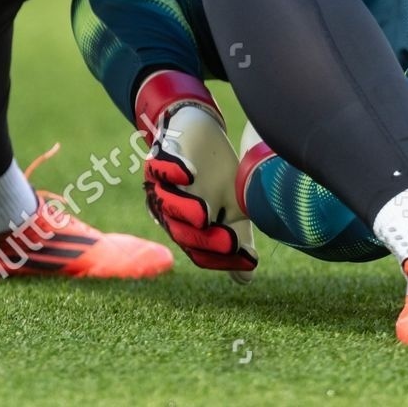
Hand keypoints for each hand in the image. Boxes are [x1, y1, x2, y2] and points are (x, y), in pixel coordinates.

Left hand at [135, 71, 257, 282]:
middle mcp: (172, 211)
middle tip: (229, 243)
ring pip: (169, 204)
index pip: (203, 252)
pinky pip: (160, 167)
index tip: (248, 263)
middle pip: (184, 233)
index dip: (224, 259)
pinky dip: (171, 170)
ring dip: (184, 209)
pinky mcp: (159, 157)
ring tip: (203, 214)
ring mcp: (164, 185)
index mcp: (189, 226)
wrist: (199, 129)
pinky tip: (187, 173)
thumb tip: (246, 278)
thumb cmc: (218, 171)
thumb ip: (237, 239)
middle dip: (205, 240)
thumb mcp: (234, 206)